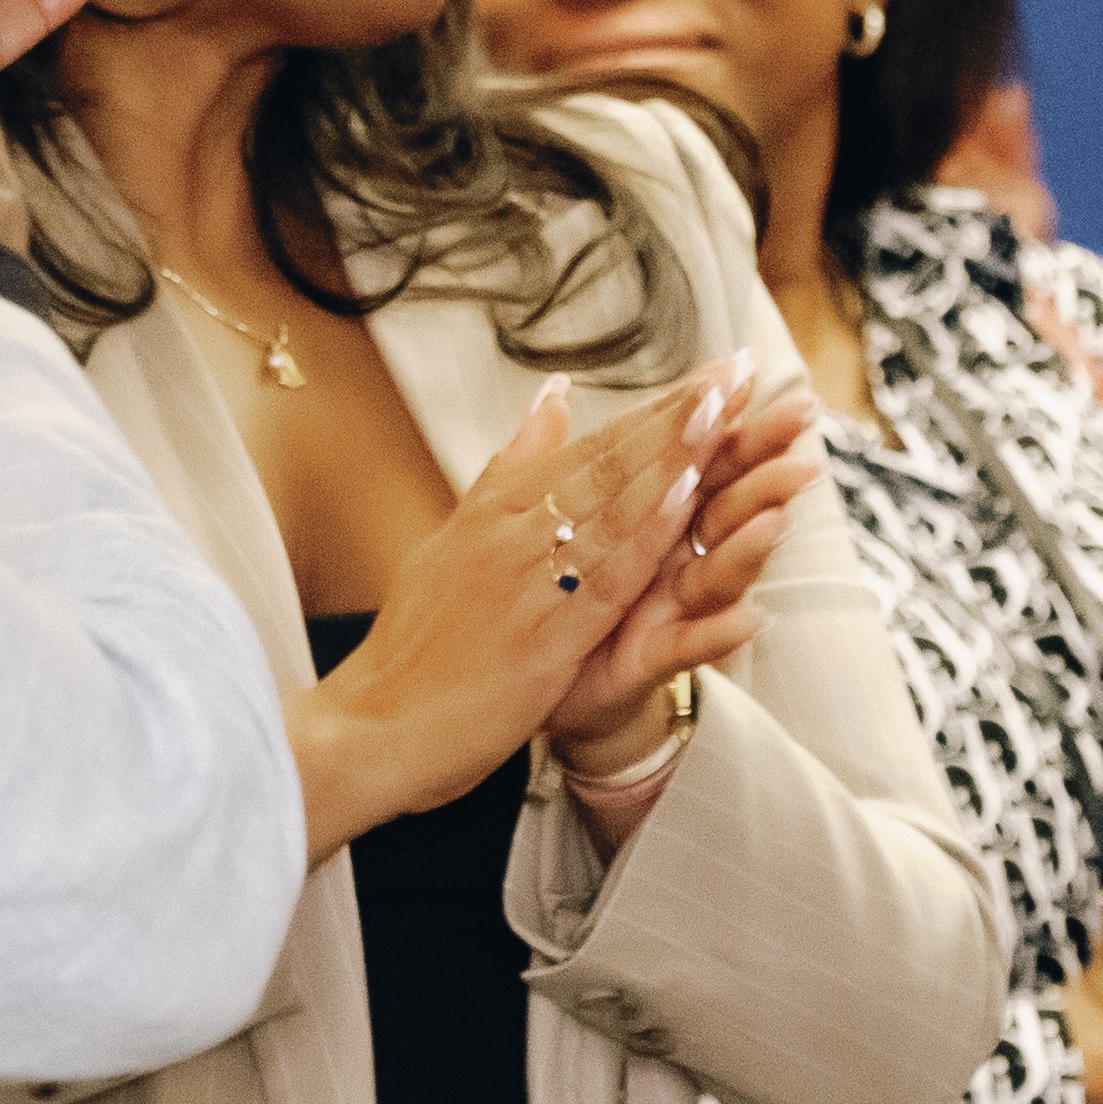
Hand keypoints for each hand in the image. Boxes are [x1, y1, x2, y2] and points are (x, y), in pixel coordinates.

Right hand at [290, 373, 719, 850]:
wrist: (371, 728)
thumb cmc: (414, 646)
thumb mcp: (454, 542)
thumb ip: (510, 471)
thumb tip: (552, 398)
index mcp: (490, 513)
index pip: (585, 451)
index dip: (652, 412)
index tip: (708, 377)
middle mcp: (507, 536)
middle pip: (604, 467)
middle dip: (674, 419)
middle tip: (731, 374)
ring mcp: (522, 586)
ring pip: (607, 512)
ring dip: (670, 461)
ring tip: (720, 414)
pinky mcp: (538, 642)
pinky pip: (603, 581)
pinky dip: (643, 540)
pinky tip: (683, 504)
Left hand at [542, 355, 815, 797]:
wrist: (546, 680)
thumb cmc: (572, 593)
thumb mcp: (567, 516)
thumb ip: (577, 456)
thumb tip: (562, 385)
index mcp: (654, 515)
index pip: (696, 456)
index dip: (722, 415)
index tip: (752, 367)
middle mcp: (674, 556)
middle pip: (726, 504)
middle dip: (764, 466)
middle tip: (803, 427)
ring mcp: (671, 608)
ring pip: (718, 569)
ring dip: (751, 545)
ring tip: (779, 518)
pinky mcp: (655, 659)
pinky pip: (692, 645)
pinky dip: (721, 634)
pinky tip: (752, 620)